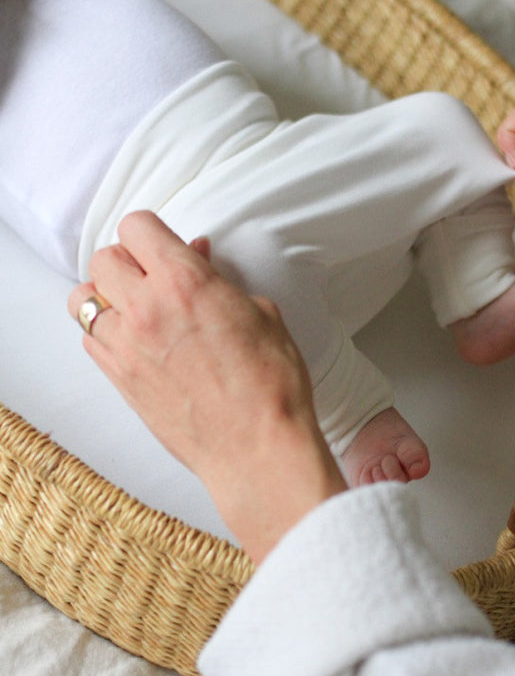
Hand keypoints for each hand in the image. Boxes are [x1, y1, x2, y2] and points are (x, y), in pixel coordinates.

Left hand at [68, 211, 346, 562]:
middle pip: (104, 258)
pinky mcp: (118, 380)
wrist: (257, 448)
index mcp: (185, 282)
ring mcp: (125, 347)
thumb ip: (219, 280)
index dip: (152, 232)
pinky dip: (104, 333)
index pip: (137, 227)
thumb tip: (197, 258)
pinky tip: (134, 340)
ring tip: (134, 307)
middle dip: (128, 260)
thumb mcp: (262, 313)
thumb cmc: (271, 383)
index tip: (164, 244)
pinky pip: (89, 340)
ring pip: (83, 299)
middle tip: (152, 275)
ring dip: (106, 296)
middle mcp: (146, 308)